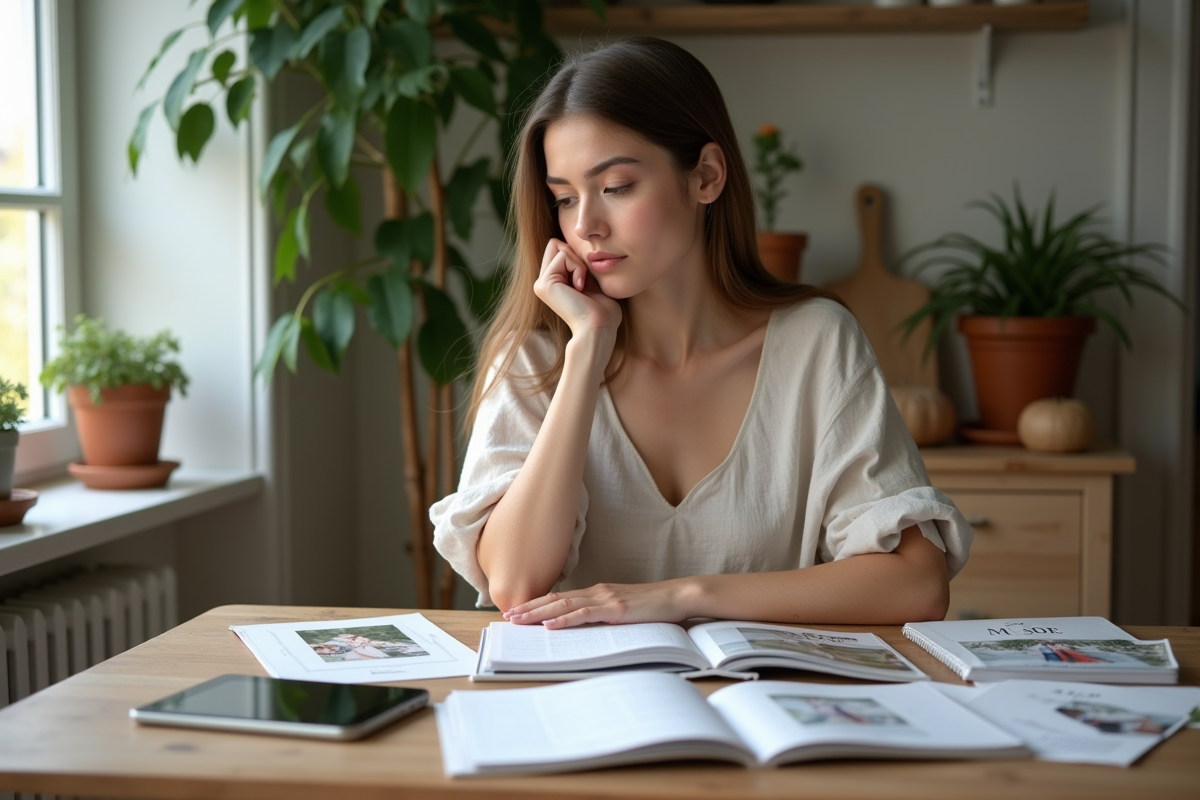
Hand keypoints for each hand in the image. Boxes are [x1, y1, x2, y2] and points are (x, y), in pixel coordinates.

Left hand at [502, 580, 694, 628]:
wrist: (678, 596)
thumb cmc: (654, 606)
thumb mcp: (624, 609)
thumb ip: (604, 615)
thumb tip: (585, 626)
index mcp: (598, 592)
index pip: (561, 597)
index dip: (538, 604)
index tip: (518, 611)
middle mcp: (597, 592)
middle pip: (556, 599)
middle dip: (529, 608)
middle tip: (507, 617)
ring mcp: (606, 598)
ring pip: (564, 605)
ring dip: (538, 613)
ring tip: (519, 620)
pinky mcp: (616, 608)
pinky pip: (585, 614)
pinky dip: (565, 619)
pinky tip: (550, 625)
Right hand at [533, 239, 622, 343]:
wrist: (599, 328)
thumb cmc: (603, 310)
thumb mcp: (592, 282)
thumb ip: (581, 266)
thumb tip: (578, 244)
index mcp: (553, 283)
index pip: (560, 248)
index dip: (577, 256)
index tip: (587, 279)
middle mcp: (543, 283)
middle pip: (555, 243)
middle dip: (575, 255)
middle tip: (584, 280)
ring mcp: (541, 284)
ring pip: (559, 246)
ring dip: (578, 263)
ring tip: (582, 286)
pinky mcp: (544, 283)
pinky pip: (563, 255)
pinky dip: (578, 268)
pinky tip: (580, 288)